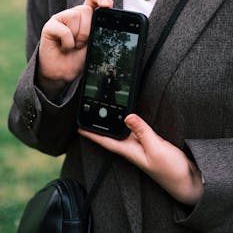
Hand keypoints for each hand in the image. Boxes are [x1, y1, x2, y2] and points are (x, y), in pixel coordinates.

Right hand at [37, 0, 112, 97]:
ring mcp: (60, 19)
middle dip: (87, 30)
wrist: (62, 73)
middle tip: (81, 44)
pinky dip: (67, 43)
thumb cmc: (78, 58)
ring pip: (74, 16)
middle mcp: (72, 15)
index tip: (107, 4)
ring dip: (77, 36)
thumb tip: (109, 7)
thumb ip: (99, 27)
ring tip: (72, 46)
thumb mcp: (94, 43)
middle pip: (85, 10)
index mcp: (85, 17)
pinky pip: (64, 30)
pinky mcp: (49, 26)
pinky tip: (63, 48)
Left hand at [79, 114, 203, 205]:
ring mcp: (142, 146)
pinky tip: (130, 119)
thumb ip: (142, 131)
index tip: (80, 128)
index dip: (92, 135)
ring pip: (125, 132)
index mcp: (130, 151)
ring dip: (116, 124)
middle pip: (113, 135)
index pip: (106, 142)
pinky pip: (137, 131)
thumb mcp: (155, 148)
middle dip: (101, 127)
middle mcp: (133, 149)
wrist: (186, 180)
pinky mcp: (151, 143)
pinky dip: (132, 123)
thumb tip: (128, 116)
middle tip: (91, 114)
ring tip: (106, 113)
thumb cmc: (171, 170)